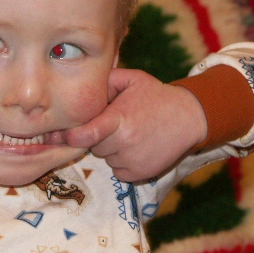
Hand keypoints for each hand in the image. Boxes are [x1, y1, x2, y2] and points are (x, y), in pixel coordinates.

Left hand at [64, 68, 207, 181]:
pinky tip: (136, 146)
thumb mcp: (133, 79)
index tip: (64, 134)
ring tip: (130, 133)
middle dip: (98, 136)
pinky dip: (122, 161)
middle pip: (93, 146)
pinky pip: (118, 170)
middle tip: (116, 124)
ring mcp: (132, 160)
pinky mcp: (140, 174)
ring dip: (111, 149)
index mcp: (119, 119)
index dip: (70, 137)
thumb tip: (81, 88)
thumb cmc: (157, 96)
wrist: (189, 117)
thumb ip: (106, 80)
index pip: (84, 135)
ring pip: (105, 158)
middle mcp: (124, 143)